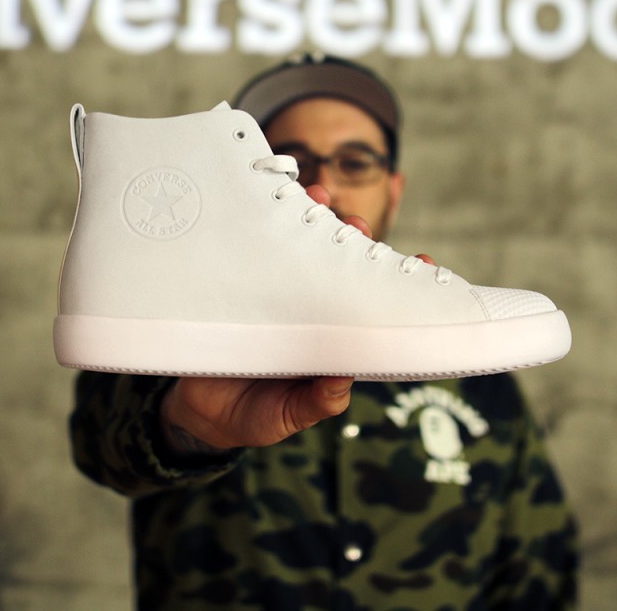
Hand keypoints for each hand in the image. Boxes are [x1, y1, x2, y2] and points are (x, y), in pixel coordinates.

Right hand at [158, 185, 435, 452]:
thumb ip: (315, 402)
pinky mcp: (242, 288)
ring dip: (314, 220)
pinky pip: (259, 253)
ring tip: (320, 199)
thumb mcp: (285, 417)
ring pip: (303, 252)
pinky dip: (266, 228)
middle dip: (352, 240)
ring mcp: (278, 297)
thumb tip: (342, 383)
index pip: (371, 309)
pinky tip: (272, 205)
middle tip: (356, 225)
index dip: (397, 285)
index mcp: (331, 341)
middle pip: (339, 267)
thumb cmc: (252, 415)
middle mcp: (310, 312)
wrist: (193, 410)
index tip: (423, 263)